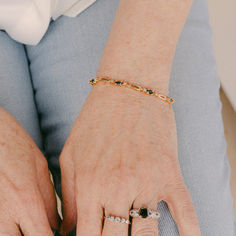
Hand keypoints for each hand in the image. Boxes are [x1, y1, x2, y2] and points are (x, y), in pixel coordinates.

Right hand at [0, 107, 59, 234]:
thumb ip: (49, 199)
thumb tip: (56, 224)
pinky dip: (6, 228)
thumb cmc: (16, 145)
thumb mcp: (39, 168)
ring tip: (27, 224)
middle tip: (41, 229)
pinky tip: (14, 219)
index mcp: (26, 199)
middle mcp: (5, 212)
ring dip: (17, 235)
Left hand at [59, 83, 200, 235]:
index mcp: (91, 186)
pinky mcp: (169, 174)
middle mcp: (118, 189)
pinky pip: (185, 212)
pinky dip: (190, 231)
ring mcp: (147, 183)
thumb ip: (68, 195)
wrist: (127, 90)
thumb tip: (67, 229)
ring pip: (147, 235)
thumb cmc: (95, 120)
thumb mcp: (71, 155)